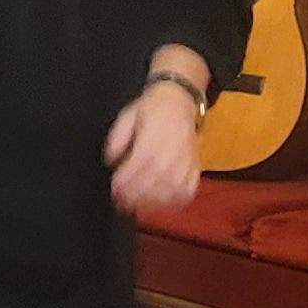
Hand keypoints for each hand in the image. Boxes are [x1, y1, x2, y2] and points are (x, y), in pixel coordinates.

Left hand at [106, 75, 205, 212]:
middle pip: (155, 180)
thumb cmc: (150, 110)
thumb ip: (117, 139)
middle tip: (122, 204)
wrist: (179, 100)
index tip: (114, 191)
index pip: (140, 164)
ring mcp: (186, 161)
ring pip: (172, 188)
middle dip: (136, 195)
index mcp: (154, 137)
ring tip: (138, 207)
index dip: (127, 181)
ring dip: (154, 202)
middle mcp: (172, 151)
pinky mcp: (195, 167)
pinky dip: (176, 201)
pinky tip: (163, 205)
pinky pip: (189, 189)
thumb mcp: (126, 116)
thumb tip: (111, 161)